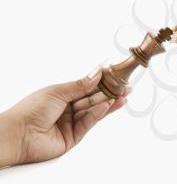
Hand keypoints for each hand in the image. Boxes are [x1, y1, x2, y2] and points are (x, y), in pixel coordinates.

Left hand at [0, 67, 128, 166]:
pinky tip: (108, 105)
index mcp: (62, 95)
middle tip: (126, 87)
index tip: (116, 76)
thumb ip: (81, 85)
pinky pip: (89, 122)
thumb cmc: (31, 109)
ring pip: (94, 110)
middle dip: (110, 93)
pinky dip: (99, 113)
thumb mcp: (58, 91)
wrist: (19, 134)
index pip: (87, 87)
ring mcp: (72, 122)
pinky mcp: (75, 136)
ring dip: (109, 103)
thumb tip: (97, 72)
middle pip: (93, 99)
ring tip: (124, 96)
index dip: (102, 82)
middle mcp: (68, 108)